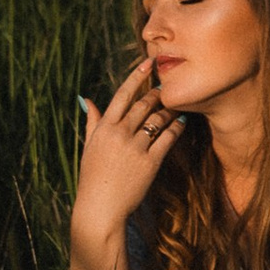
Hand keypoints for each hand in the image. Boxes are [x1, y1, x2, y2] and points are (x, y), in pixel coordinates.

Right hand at [68, 56, 184, 260]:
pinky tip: (183, 120)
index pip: (122, 94)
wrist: (101, 208)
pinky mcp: (150, 161)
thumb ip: (92, 122)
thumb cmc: (93, 178)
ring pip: (157, 118)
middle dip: (157, 92)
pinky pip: (168, 137)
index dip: (136, 76)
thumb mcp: (89, 148)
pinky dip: (177, 126)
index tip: (147, 61)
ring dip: (169, 108)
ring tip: (177, 103)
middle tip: (167, 84)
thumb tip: (87, 100)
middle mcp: (119, 134)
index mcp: (104, 128)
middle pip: (143, 104)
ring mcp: (135, 147)